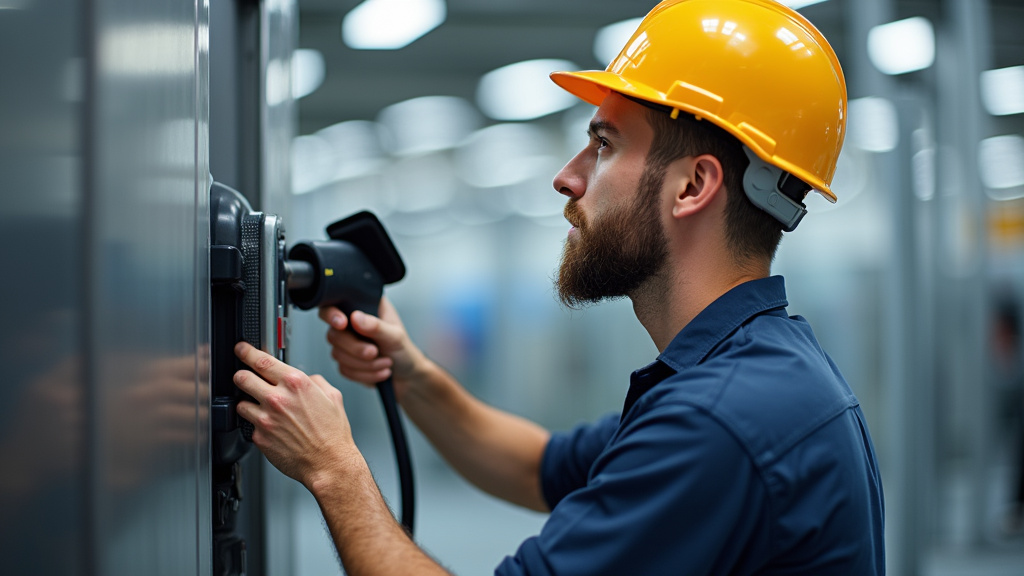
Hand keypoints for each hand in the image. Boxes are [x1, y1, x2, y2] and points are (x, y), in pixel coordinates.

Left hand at [233, 342, 356, 487]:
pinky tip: (271, 428)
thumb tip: (306, 378)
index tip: (241, 348)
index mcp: (296, 383)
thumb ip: (315, 381)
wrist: (329, 463)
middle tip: (244, 378)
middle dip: (241, 376)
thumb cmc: (333, 434)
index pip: (261, 360)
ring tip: (260, 408)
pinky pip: (249, 425)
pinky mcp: (260, 437)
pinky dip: (256, 424)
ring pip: (240, 403)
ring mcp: (266, 418)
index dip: (246, 351)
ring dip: (248, 403)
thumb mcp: (333, 397)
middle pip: (242, 377)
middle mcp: (278, 398)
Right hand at [318, 297, 425, 399]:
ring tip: (387, 363)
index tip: (342, 324)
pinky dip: (365, 374)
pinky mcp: (345, 362)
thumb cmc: (403, 350)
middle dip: (356, 348)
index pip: (335, 305)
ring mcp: (345, 343)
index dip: (332, 314)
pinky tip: (381, 372)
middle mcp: (350, 324)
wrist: (407, 374)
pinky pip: (344, 369)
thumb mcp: (395, 336)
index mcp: (363, 308)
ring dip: (364, 364)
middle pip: (334, 334)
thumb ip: (376, 326)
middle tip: (374, 352)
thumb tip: (355, 317)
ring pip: (338, 354)